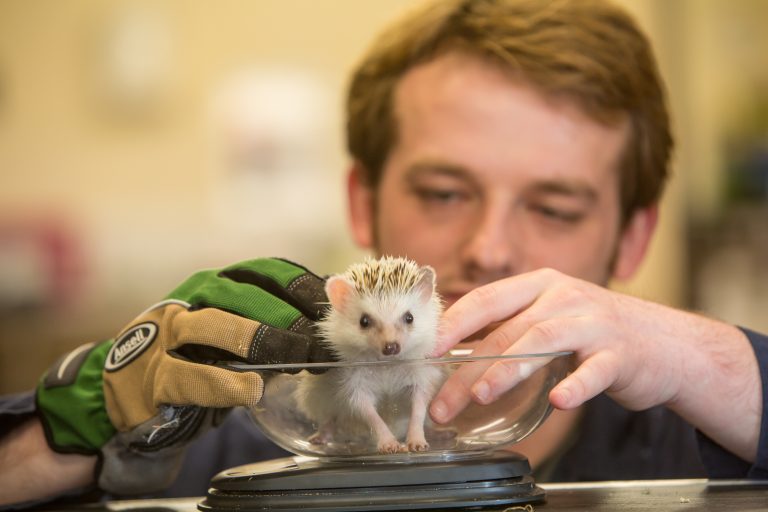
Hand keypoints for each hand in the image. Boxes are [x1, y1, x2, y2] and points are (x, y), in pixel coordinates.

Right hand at [35, 258, 332, 494]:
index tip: (335, 306)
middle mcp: (195, 297)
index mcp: (220, 283)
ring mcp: (169, 332)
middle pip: (251, 297)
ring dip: (267, 342)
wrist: (124, 391)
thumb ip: (269, 327)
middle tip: (324, 343)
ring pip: (222, 326)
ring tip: (301, 361)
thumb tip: (326, 331)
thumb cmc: (194, 358)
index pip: (270, 273)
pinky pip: (194, 375)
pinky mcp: (153, 373)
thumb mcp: (232, 332)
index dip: (305, 287)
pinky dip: (227, 384)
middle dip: (292, 318)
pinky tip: (253, 390)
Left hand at [428, 268, 759, 461]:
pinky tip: (557, 401)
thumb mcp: (550, 317)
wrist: (665, 343)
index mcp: (540, 285)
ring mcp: (594, 323)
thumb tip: (453, 351)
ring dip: (508, 368)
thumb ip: (510, 327)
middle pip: (507, 330)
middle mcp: (564, 297)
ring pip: (543, 340)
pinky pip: (595, 370)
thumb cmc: (594, 333)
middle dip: (469, 367)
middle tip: (443, 402)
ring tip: (481, 394)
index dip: (455, 323)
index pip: (487, 298)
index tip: (428, 349)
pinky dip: (576, 386)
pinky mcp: (621, 354)